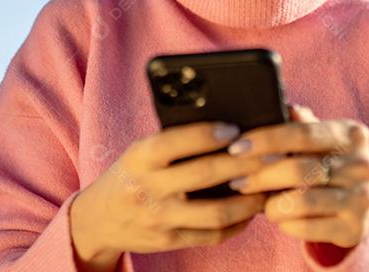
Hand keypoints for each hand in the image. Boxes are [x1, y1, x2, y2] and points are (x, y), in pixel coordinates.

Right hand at [70, 121, 271, 268]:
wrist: (98, 220)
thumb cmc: (131, 174)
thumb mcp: (140, 151)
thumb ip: (174, 141)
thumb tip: (227, 127)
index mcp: (140, 157)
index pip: (176, 141)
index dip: (209, 134)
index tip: (235, 129)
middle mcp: (148, 188)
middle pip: (204, 174)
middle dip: (242, 163)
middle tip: (269, 154)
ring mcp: (159, 219)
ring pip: (215, 212)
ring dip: (248, 200)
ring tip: (266, 186)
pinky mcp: (170, 241)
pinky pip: (212, 235)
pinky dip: (238, 223)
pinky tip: (251, 211)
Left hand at [224, 104, 368, 249]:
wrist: (362, 204)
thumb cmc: (328, 163)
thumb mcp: (322, 140)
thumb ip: (301, 124)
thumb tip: (279, 106)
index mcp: (351, 135)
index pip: (302, 133)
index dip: (266, 139)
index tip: (236, 147)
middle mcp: (362, 165)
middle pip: (298, 169)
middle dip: (261, 176)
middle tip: (238, 181)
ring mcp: (361, 199)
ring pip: (301, 202)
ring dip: (271, 204)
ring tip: (258, 202)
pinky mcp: (355, 228)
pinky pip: (306, 228)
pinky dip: (285, 223)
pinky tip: (280, 217)